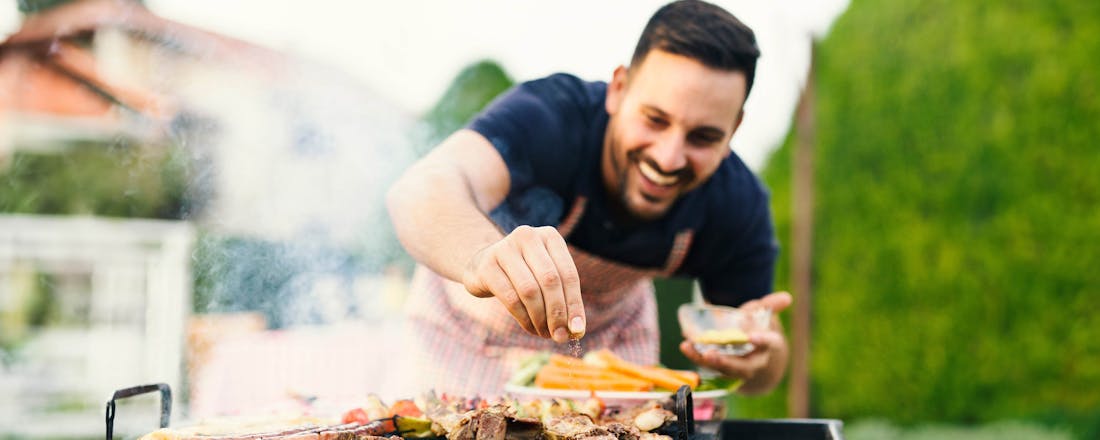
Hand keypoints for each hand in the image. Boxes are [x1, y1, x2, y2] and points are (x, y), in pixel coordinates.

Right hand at [462, 225, 585, 341]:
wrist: (482, 265)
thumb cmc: (523, 273)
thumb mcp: (545, 278)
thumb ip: (563, 299)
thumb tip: (576, 330)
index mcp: (549, 236)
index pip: (568, 274)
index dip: (574, 304)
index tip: (578, 330)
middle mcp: (528, 236)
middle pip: (550, 281)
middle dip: (557, 313)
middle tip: (560, 336)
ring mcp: (504, 249)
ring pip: (530, 290)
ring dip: (540, 318)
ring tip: (545, 333)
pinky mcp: (487, 266)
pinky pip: (511, 298)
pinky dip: (524, 318)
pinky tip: (530, 328)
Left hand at [679, 292, 791, 389]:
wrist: (756, 356)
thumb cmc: (759, 331)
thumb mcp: (765, 317)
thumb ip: (770, 306)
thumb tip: (787, 297)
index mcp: (768, 346)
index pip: (769, 344)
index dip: (762, 340)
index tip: (753, 337)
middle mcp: (754, 362)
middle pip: (742, 367)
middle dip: (726, 362)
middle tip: (711, 355)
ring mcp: (737, 368)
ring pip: (722, 369)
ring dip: (704, 360)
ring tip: (688, 347)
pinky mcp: (722, 369)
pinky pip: (709, 365)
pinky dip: (696, 355)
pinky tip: (685, 345)